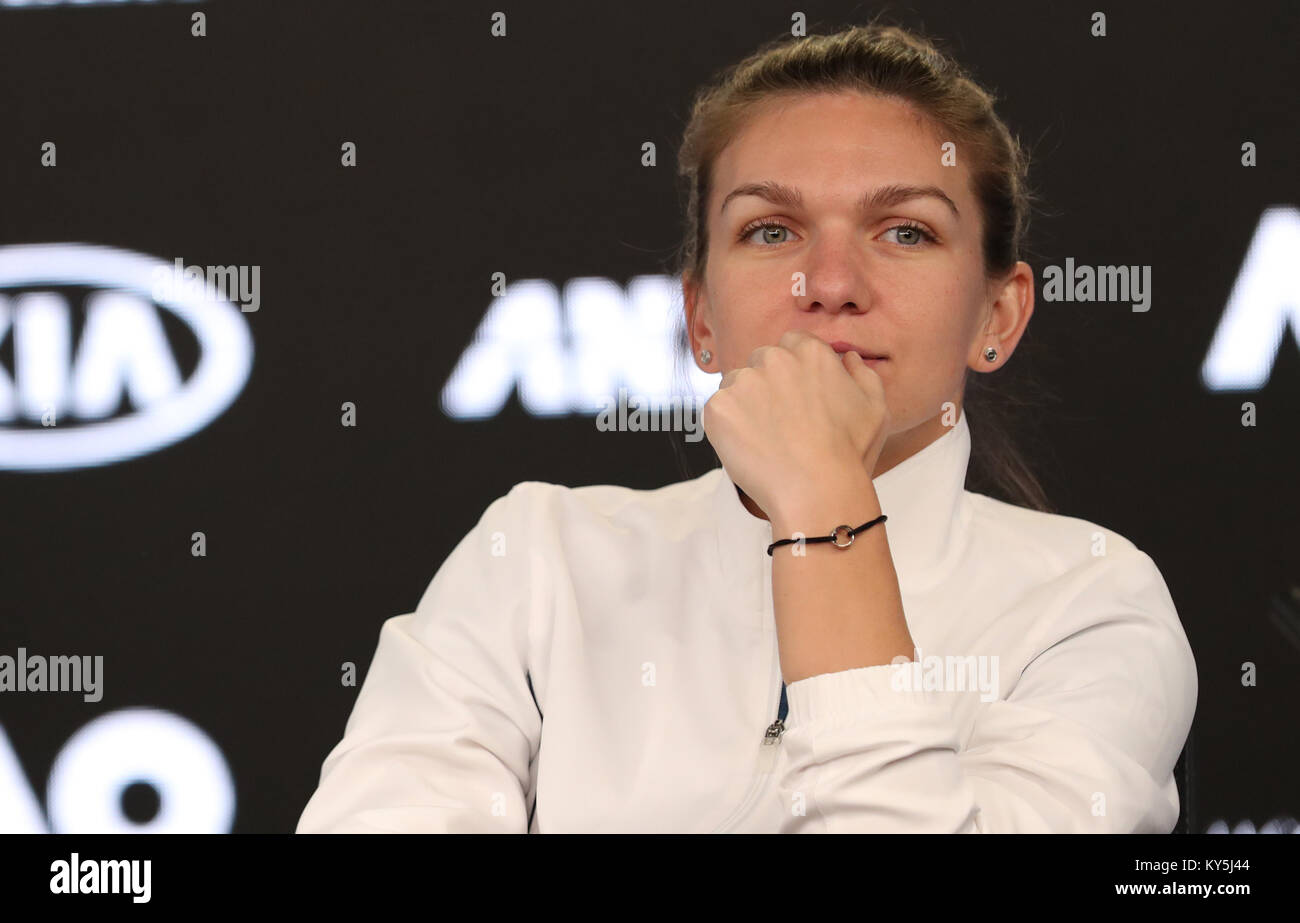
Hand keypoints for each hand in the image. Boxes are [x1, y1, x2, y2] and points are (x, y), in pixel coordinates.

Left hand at [700, 329, 889, 522]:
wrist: (817, 490)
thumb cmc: (850, 453)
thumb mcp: (875, 407)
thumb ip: (862, 374)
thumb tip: (849, 358)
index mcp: (810, 352)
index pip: (792, 346)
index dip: (794, 373)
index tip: (797, 399)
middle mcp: (774, 358)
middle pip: (761, 363)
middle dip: (768, 387)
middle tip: (782, 424)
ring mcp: (743, 381)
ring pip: (736, 386)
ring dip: (745, 406)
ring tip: (767, 440)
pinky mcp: (718, 408)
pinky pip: (718, 412)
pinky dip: (728, 429)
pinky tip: (751, 450)